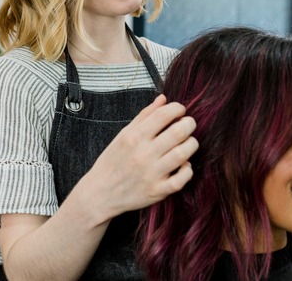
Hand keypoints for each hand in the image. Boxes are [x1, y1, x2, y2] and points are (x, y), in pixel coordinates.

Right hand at [82, 95, 197, 219]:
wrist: (100, 193)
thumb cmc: (112, 162)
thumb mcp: (123, 135)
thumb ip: (144, 116)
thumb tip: (163, 98)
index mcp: (134, 137)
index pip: (164, 114)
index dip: (177, 108)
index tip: (179, 111)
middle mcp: (143, 154)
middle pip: (179, 132)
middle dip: (189, 124)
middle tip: (188, 124)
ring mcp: (151, 174)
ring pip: (183, 154)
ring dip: (191, 144)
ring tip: (187, 143)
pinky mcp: (157, 191)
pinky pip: (182, 179)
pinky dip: (187, 169)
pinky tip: (183, 165)